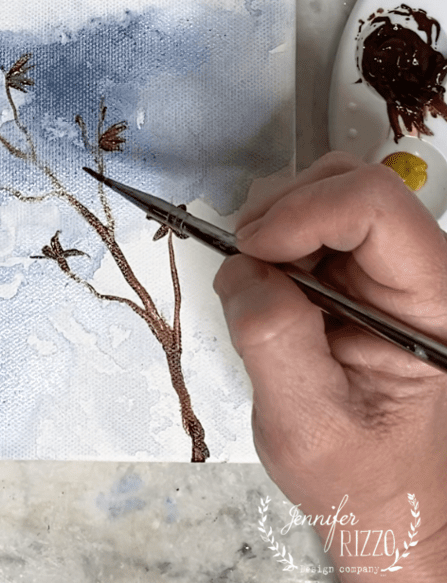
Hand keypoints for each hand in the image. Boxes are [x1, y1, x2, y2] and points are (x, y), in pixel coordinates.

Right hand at [213, 152, 446, 580]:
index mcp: (430, 303)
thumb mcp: (306, 423)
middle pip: (349, 182)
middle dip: (282, 214)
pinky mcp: (356, 269)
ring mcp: (386, 266)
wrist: (375, 491)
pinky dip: (270, 241)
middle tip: (248, 267)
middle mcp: (416, 271)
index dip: (302, 212)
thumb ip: (273, 340)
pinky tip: (268, 287)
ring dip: (273, 228)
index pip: (374, 205)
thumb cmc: (356, 472)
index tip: (251, 252)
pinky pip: (304, 219)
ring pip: (323, 191)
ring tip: (258, 286)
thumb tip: (244, 269)